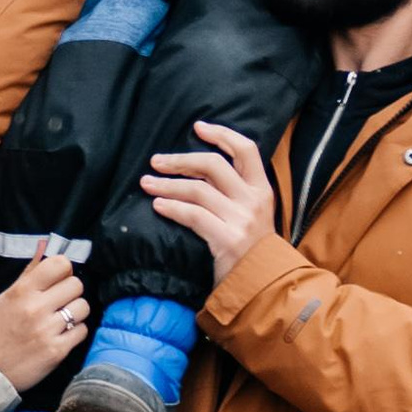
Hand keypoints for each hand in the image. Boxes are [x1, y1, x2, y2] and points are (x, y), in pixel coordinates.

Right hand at [0, 251, 89, 393]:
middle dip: (70, 292)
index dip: (63, 271)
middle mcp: (36, 308)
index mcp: (22, 291)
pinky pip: (82, 331)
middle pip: (76, 285)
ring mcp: (48, 330)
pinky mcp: (57, 351)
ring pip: (83, 307)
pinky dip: (75, 332)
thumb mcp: (5, 298)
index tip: (58, 280)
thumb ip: (29, 273)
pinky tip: (61, 335)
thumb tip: (43, 246)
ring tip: (61, 319)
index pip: (60, 264)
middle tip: (59, 302)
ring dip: (75, 312)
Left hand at [141, 120, 276, 290]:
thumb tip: (198, 169)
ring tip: (146, 183)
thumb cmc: (252, 249)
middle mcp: (254, 200)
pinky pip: (193, 216)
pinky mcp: (227, 239)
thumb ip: (235, 192)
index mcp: (262, 189)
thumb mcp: (253, 214)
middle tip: (156, 161)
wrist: (264, 285)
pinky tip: (157, 205)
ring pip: (198, 190)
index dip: (221, 134)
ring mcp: (241, 220)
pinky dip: (172, 207)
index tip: (198, 127)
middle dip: (181, 159)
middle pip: (213, 165)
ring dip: (168, 184)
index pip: (245, 149)